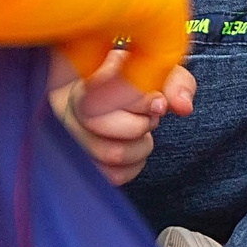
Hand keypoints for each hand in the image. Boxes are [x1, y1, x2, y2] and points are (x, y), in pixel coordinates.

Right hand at [50, 48, 195, 184]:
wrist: (118, 93)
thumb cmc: (137, 79)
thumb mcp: (159, 71)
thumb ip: (175, 82)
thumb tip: (182, 106)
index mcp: (80, 76)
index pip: (99, 90)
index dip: (135, 100)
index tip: (157, 102)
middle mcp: (64, 108)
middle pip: (98, 123)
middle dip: (139, 123)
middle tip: (151, 116)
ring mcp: (67, 138)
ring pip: (109, 154)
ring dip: (140, 145)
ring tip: (143, 130)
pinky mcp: (80, 166)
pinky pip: (112, 176)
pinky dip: (135, 165)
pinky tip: (134, 146)